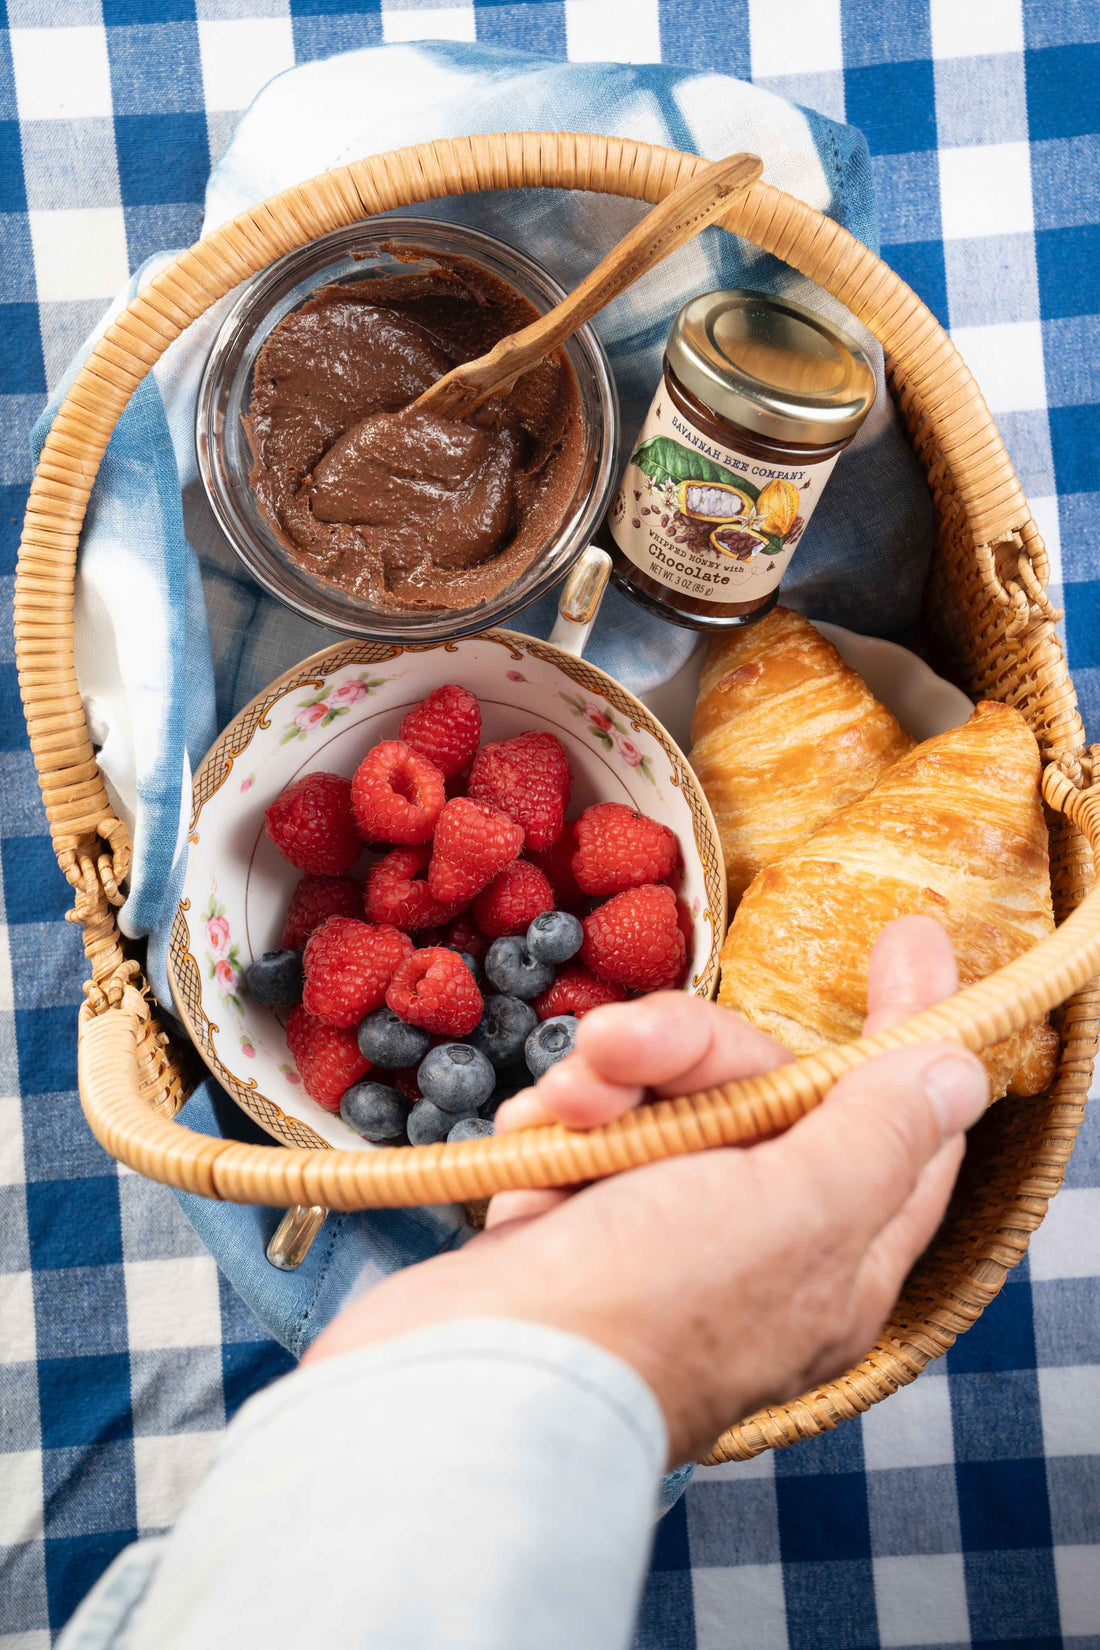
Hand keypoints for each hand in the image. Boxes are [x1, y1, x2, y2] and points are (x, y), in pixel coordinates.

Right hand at [305, 916, 988, 1463]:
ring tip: (563, 1107)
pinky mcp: (572, 1224)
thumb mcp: (795, 1210)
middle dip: (689, 1050)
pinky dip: (554, 1123)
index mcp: (836, 1255)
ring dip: (607, 1083)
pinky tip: (531, 1140)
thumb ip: (878, 1132)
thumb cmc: (647, 1306)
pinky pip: (584, 1128)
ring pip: (663, 1098)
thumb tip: (958, 1072)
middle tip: (617, 1045)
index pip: (903, 1128)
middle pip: (760, 1091)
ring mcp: (659, 1234)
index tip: (910, 939)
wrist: (470, 1379)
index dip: (913, 1031)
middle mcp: (756, 1243)